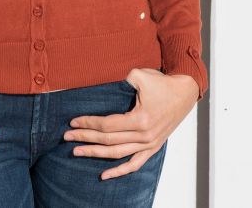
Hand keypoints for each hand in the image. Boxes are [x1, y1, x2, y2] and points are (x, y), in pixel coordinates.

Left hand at [63, 68, 198, 179]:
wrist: (184, 92)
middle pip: (108, 141)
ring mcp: (149, 144)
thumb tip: (102, 85)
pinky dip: (119, 171)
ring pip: (118, 154)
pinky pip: (134, 164)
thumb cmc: (162, 83)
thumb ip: (120, 81)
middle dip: (85, 138)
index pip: (107, 125)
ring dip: (96, 154)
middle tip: (67, 137)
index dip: (88, 123)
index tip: (73, 122)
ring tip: (77, 152)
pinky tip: (104, 175)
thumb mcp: (139, 75)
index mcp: (140, 120)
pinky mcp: (153, 147)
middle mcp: (144, 136)